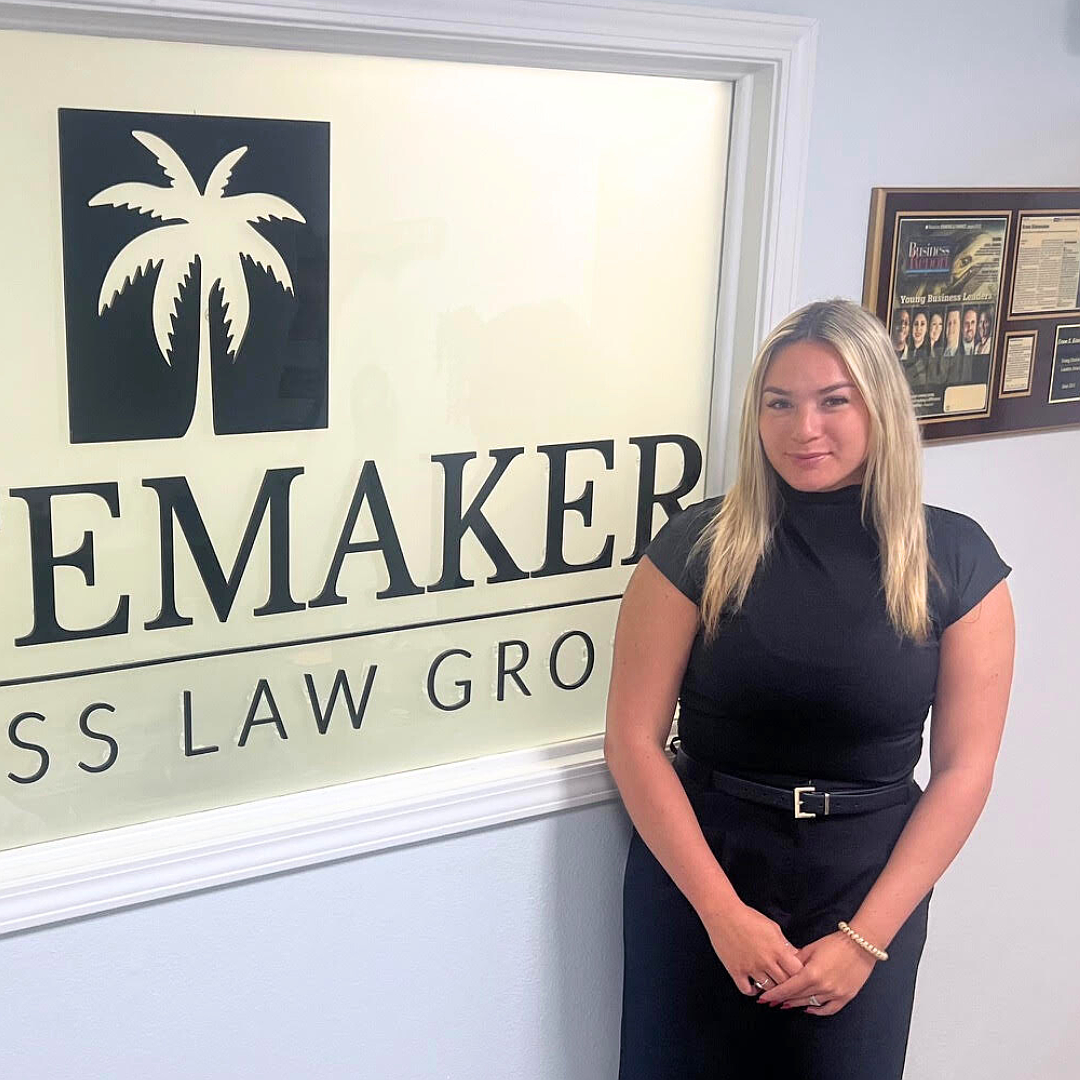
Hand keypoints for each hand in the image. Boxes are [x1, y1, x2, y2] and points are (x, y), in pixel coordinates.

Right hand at [702, 902, 803, 996]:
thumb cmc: (748, 916)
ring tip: (770, 981)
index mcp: (777, 949)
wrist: (723, 914)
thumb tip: (796, 955)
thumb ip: (785, 943)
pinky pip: (747, 990)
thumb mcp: (772, 927)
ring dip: (771, 987)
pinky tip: (754, 985)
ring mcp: (750, 968)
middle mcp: (765, 961)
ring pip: (768, 989)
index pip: (797, 971)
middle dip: (787, 982)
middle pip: (784, 983)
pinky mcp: (736, 971)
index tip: (795, 972)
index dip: (798, 973)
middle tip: (784, 980)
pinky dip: (752, 991)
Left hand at [755, 930, 876, 1015]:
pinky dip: (817, 1010)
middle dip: (782, 1000)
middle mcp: (823, 987)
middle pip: (797, 997)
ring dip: (797, 1005)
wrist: (861, 945)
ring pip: (810, 1004)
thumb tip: (784, 967)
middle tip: (770, 1002)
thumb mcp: (811, 948)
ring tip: (785, 1004)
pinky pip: (829, 1009)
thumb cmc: (835, 943)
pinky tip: (808, 1009)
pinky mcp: (846, 997)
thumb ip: (796, 960)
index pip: (788, 988)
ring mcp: (835, 994)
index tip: (763, 999)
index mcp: (812, 973)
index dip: (774, 994)